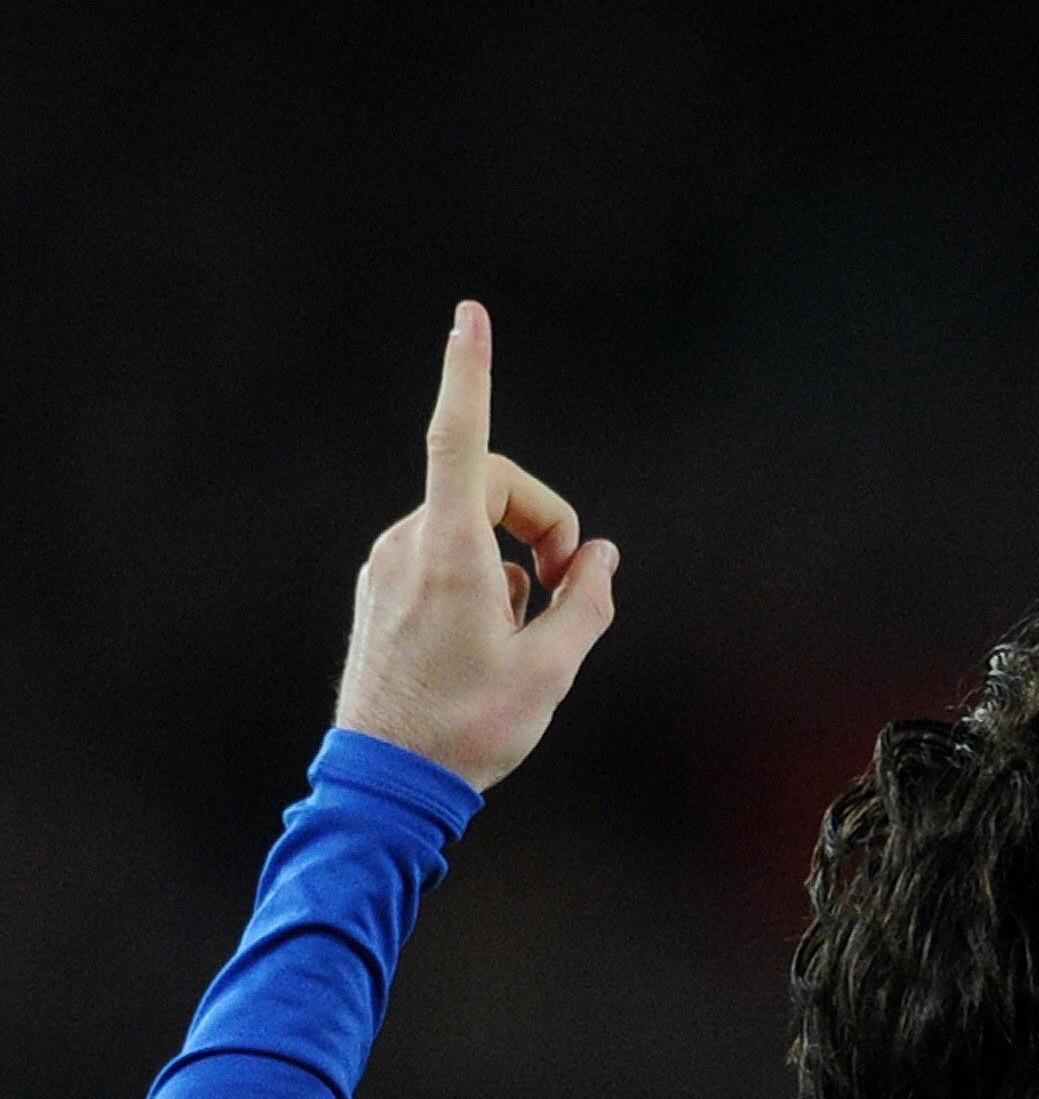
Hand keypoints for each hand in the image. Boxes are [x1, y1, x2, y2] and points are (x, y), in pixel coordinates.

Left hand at [333, 302, 618, 789]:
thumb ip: (585, 602)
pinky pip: (444, 555)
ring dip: (512, 560)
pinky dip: (481, 578)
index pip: (461, 441)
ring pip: (469, 525)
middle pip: (490, 486)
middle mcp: (410, 545)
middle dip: (540, 520)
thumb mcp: (551, 670)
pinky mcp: (381, 588)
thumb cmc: (469, 729)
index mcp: (450, 553)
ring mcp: (389, 565)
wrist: (387, 781)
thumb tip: (598, 556)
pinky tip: (489, 641)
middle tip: (568, 586)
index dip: (469, 374)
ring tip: (523, 635)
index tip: (470, 317)